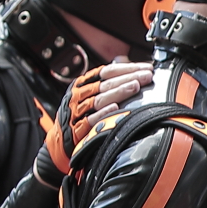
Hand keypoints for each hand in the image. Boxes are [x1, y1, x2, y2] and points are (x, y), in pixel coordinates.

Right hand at [33, 62, 153, 185]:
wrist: (60, 139)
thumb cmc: (80, 115)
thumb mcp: (91, 95)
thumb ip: (109, 86)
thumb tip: (134, 75)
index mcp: (85, 83)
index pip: (107, 71)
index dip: (127, 68)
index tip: (146, 67)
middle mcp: (80, 94)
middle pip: (106, 83)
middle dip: (129, 78)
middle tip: (147, 75)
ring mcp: (78, 110)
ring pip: (100, 98)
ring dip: (119, 92)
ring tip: (136, 86)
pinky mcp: (77, 127)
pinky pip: (91, 119)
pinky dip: (103, 113)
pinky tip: (115, 107)